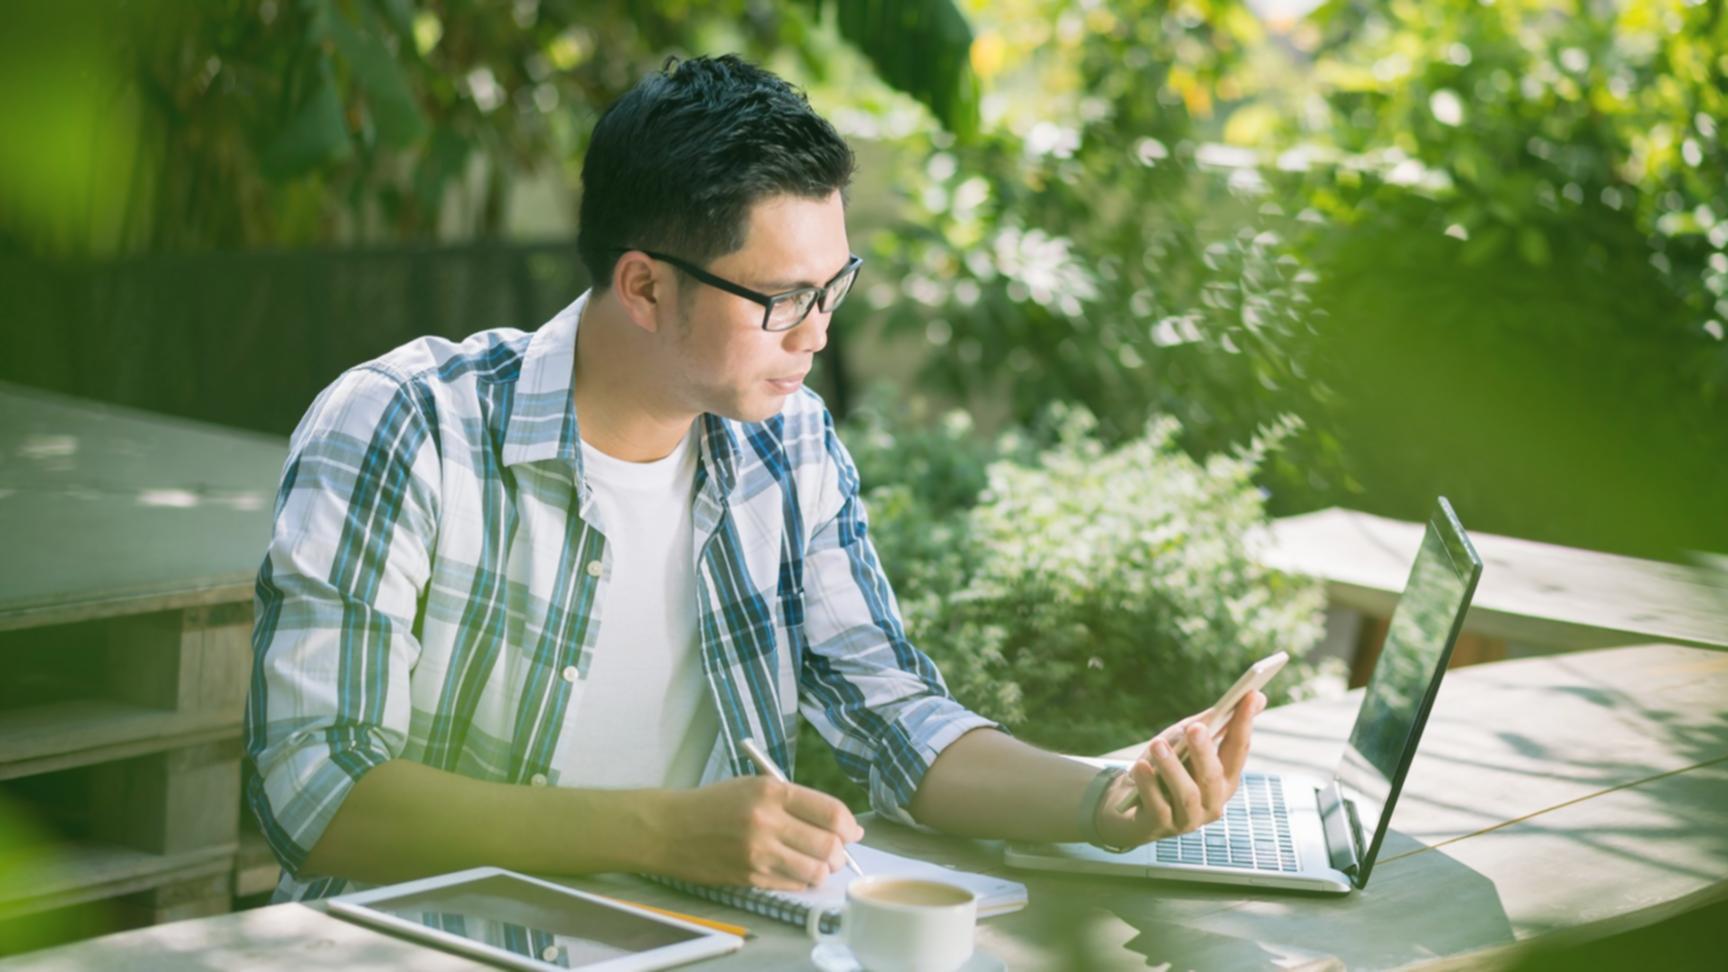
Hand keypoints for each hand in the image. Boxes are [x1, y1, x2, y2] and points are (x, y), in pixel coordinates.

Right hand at [652, 776, 863, 890]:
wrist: (670, 829)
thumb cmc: (714, 804)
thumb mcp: (755, 786)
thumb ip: (795, 801)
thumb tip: (839, 824)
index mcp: (772, 792)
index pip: (831, 812)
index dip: (850, 825)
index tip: (852, 831)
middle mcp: (767, 822)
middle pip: (829, 845)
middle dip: (841, 851)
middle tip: (837, 850)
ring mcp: (758, 854)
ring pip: (816, 871)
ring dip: (824, 869)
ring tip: (817, 862)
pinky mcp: (750, 878)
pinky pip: (793, 884)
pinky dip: (802, 880)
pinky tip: (794, 869)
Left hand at [1093, 690, 1265, 847]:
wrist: (1127, 806)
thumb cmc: (1162, 768)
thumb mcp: (1183, 741)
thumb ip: (1210, 722)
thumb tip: (1255, 697)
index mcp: (1224, 779)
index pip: (1238, 749)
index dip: (1245, 723)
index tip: (1250, 695)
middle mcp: (1213, 802)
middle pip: (1213, 776)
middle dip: (1205, 751)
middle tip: (1194, 728)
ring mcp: (1189, 819)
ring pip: (1187, 794)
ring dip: (1172, 767)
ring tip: (1157, 744)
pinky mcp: (1161, 826)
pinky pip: (1158, 806)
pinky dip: (1149, 784)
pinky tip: (1140, 766)